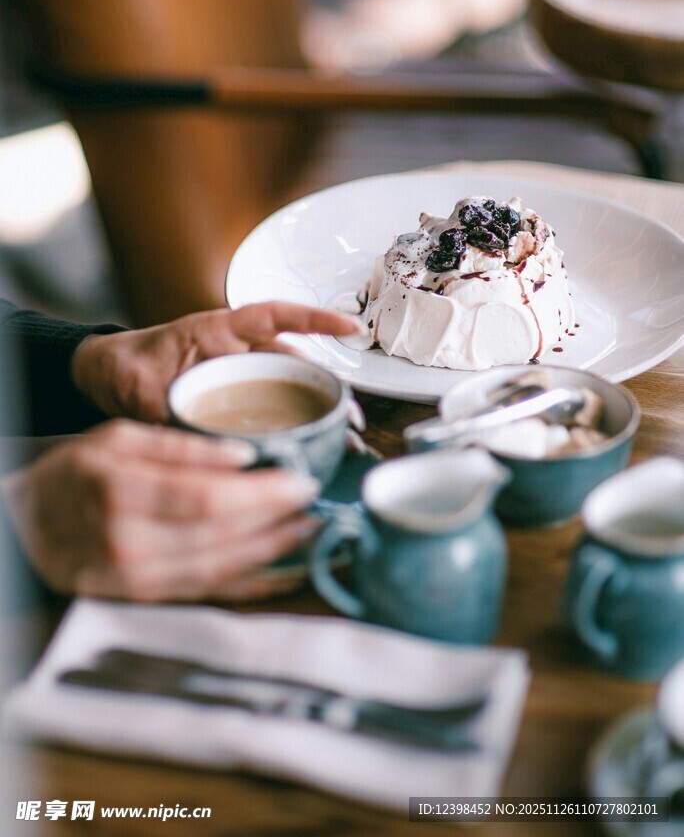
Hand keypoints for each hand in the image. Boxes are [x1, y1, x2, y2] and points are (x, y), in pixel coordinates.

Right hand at [2, 420, 320, 601]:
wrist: (25, 528)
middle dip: (278, 520)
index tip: (300, 480)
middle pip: (222, 536)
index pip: (206, 498)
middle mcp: (128, 542)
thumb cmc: (73, 475)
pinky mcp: (146, 598)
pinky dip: (255, 585)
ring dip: (275, 553)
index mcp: (120, 491)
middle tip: (317, 500)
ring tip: (313, 530)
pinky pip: (210, 594)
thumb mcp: (115, 438)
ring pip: (222, 570)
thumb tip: (241, 454)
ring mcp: (137, 578)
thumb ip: (178, 445)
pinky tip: (287, 572)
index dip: (261, 494)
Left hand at [71, 301, 365, 422]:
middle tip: (353, 418)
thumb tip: (187, 439)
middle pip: (294, 362)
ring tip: (343, 441)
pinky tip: (310, 453)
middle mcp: (237, 352)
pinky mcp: (234, 404)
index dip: (314, 320)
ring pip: (289, 390)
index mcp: (217, 331)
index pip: (274, 316)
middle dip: (329, 387)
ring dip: (317, 413)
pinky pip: (271, 413)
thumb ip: (159, 408)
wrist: (106, 377)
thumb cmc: (124, 366)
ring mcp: (239, 378)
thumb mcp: (136, 384)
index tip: (350, 327)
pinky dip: (292, 430)